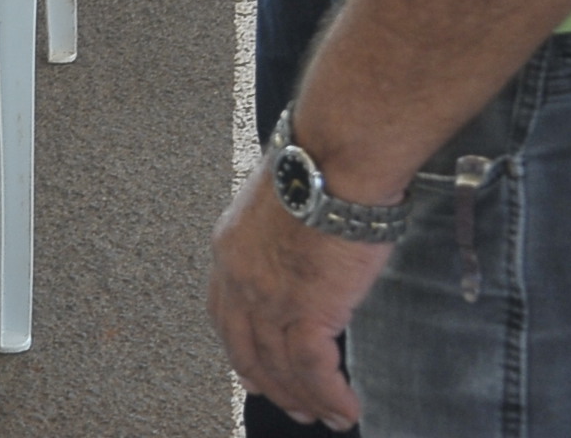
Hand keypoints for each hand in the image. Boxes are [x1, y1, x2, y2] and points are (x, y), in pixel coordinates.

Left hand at [208, 161, 391, 429]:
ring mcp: (269, 296)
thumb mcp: (280, 203)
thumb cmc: (319, 166)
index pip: (225, 313)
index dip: (240, 348)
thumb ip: (282, 235)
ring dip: (305, 399)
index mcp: (230, 247)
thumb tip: (304, 248)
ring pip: (280, 367)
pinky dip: (330, 395)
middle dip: (269, 384)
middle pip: (246, 348)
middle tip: (290, 405)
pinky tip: (345, 409)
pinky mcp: (306, 308)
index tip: (251, 370)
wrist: (335, 158)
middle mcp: (240, 276)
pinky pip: (313, 369)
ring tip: (326, 416)